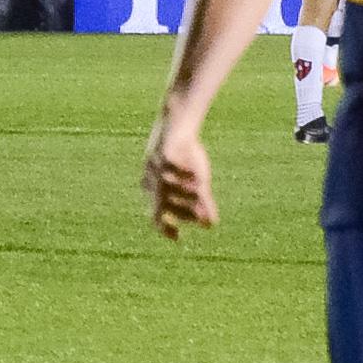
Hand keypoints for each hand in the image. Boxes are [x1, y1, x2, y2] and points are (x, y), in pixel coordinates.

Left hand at [144, 115, 216, 240]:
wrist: (175, 124)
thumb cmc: (184, 156)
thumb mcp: (194, 182)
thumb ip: (202, 203)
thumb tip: (211, 224)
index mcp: (154, 191)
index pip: (155, 215)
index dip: (164, 228)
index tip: (178, 238)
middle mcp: (151, 181)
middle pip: (161, 203)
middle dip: (181, 211)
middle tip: (200, 218)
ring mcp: (155, 166)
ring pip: (167, 185)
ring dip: (184, 193)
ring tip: (202, 197)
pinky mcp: (164, 151)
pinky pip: (170, 163)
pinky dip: (183, 172)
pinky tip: (198, 177)